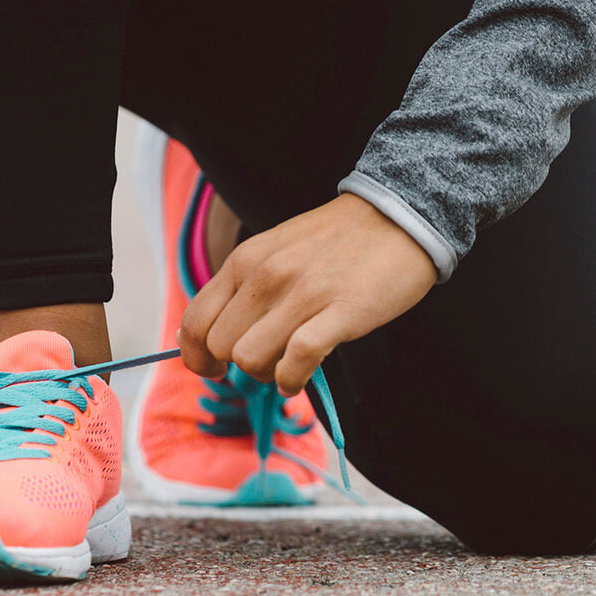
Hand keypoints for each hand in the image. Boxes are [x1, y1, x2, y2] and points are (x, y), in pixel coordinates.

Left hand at [178, 193, 435, 395]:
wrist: (400, 215)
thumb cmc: (337, 241)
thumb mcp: (275, 250)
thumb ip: (244, 286)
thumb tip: (212, 335)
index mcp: (245, 260)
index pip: (195, 322)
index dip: (197, 356)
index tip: (214, 369)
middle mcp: (266, 276)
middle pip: (222, 348)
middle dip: (237, 367)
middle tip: (267, 362)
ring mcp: (302, 294)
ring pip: (251, 359)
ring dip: (267, 375)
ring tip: (288, 366)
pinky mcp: (340, 312)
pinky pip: (296, 361)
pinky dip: (293, 380)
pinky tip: (301, 377)